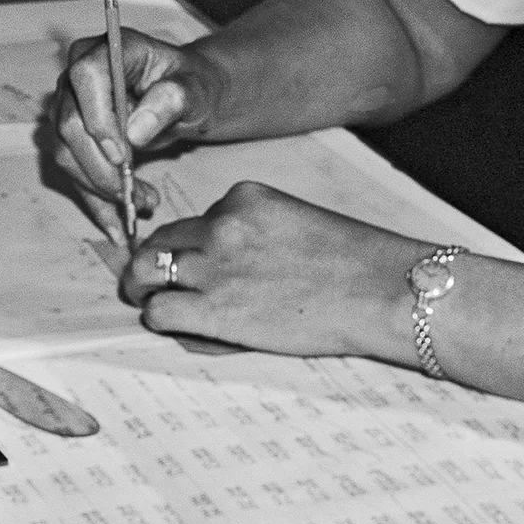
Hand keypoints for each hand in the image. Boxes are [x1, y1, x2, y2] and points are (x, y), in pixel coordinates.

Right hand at [50, 26, 214, 222]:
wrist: (185, 97)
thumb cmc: (191, 85)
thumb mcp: (195, 88)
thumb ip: (171, 100)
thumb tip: (135, 131)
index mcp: (108, 50)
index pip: (86, 78)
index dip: (99, 119)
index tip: (123, 155)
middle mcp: (77, 76)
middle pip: (70, 124)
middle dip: (101, 168)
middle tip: (137, 195)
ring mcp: (69, 106)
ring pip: (66, 154)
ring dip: (101, 189)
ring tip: (143, 203)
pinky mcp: (71, 137)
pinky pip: (73, 173)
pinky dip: (95, 201)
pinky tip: (117, 224)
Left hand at [117, 182, 419, 359]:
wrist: (379, 291)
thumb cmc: (352, 263)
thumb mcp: (294, 222)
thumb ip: (253, 231)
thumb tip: (223, 257)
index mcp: (243, 198)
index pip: (193, 220)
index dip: (190, 245)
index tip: (197, 263)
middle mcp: (220, 225)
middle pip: (160, 241)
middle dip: (153, 261)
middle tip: (153, 281)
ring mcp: (213, 266)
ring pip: (144, 272)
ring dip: (143, 289)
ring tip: (151, 302)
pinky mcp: (212, 309)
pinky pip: (158, 311)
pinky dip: (160, 318)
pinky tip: (178, 325)